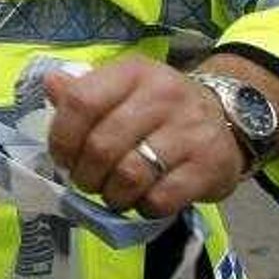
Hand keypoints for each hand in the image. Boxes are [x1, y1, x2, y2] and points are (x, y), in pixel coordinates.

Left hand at [44, 57, 245, 217]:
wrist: (228, 118)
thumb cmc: (159, 107)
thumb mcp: (123, 88)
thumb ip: (84, 91)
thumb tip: (50, 85)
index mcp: (133, 72)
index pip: (81, 101)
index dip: (62, 137)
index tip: (63, 157)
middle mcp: (163, 95)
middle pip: (102, 145)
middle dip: (85, 174)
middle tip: (88, 182)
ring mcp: (189, 130)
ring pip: (130, 175)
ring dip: (112, 195)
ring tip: (113, 194)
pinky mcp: (209, 165)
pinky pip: (161, 198)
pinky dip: (144, 207)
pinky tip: (144, 200)